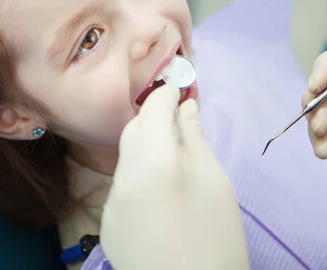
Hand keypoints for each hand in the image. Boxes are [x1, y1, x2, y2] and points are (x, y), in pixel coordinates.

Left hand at [100, 84, 248, 269]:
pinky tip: (161, 196)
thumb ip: (195, 140)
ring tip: (175, 163)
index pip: (152, 110)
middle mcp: (123, 180)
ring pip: (127, 160)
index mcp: (154, 164)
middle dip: (153, 119)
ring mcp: (111, 205)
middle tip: (179, 121)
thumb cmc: (218, 239)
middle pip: (133, 132)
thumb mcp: (216, 184)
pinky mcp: (108, 225)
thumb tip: (186, 107)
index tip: (178, 88)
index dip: (165, 94)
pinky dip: (139, 179)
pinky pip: (123, 188)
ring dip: (147, 150)